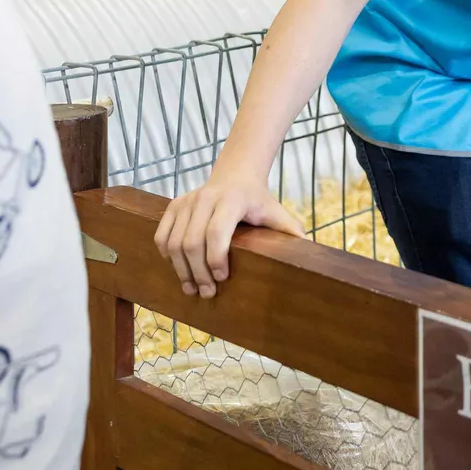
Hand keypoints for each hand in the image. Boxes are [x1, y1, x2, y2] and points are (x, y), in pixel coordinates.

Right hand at [154, 170, 304, 297]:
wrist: (235, 176)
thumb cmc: (258, 201)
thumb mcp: (276, 213)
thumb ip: (289, 231)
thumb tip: (308, 255)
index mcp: (231, 200)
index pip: (215, 233)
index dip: (215, 259)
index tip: (222, 279)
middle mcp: (204, 198)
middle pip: (191, 243)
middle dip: (197, 272)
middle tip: (207, 293)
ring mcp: (186, 202)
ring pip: (174, 243)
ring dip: (181, 270)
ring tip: (191, 288)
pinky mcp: (173, 206)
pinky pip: (162, 236)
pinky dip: (168, 256)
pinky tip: (179, 269)